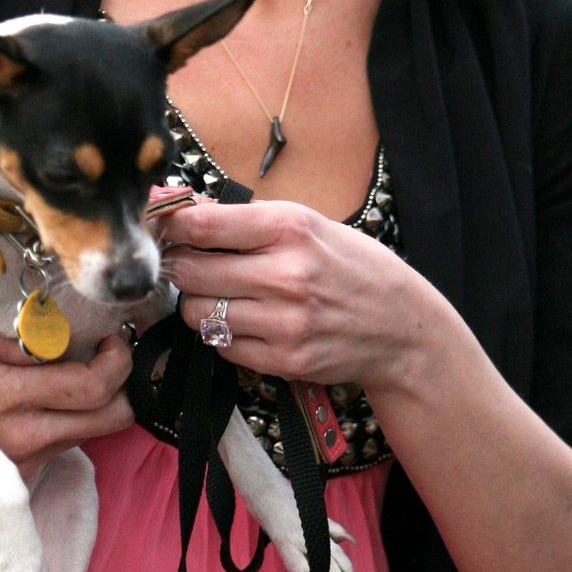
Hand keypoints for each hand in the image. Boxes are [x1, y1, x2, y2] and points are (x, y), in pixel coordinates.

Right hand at [0, 328, 133, 473]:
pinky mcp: (12, 475)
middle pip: (112, 419)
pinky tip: (36, 395)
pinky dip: (64, 417)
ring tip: (67, 369)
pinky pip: (60, 443)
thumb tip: (58, 335)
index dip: (117, 360)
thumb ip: (9, 338)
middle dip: (122, 385)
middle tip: (105, 354)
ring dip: (93, 401)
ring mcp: (20, 463)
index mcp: (6, 397)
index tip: (111, 338)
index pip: (94, 387)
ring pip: (90, 431)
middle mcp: (22, 439)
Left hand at [159, 197, 431, 389]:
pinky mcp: (284, 360)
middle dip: (182, 268)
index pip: (200, 225)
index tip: (167, 231)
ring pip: (197, 313)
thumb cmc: (353, 267)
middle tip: (192, 266)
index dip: (173, 228)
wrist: (403, 328)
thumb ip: (247, 220)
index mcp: (289, 228)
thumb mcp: (310, 224)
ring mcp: (284, 322)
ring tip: (224, 296)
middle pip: (189, 272)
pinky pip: (221, 346)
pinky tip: (248, 322)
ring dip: (200, 304)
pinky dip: (224, 335)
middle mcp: (286, 275)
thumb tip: (185, 211)